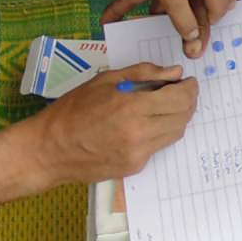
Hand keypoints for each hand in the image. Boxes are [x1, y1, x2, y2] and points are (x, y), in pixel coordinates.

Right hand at [29, 63, 197, 185]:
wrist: (51, 149)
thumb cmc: (73, 109)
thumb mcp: (105, 80)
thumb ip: (143, 74)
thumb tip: (174, 73)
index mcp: (133, 107)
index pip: (179, 98)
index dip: (190, 88)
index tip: (188, 82)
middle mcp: (140, 133)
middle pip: (183, 117)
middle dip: (188, 102)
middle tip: (182, 92)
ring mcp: (139, 153)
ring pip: (174, 134)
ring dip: (177, 118)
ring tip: (166, 106)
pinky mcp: (135, 167)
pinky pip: (157, 147)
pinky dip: (159, 132)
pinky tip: (146, 124)